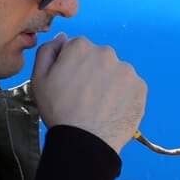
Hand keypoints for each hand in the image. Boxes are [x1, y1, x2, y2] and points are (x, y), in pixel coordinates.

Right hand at [31, 33, 147, 151]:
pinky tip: (112, 109)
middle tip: (85, 95)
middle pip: (100, 58)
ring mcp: (127, 70)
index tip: (71, 82)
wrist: (86, 140)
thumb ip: (47, 51)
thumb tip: (62, 38)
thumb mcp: (39, 78)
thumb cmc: (58, 110)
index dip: (73, 66)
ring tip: (100, 105)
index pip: (78, 48)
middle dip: (94, 71)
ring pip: (117, 72)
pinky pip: (131, 87)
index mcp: (81, 46)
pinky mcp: (141, 87)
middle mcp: (107, 53)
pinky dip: (124, 95)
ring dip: (110, 83)